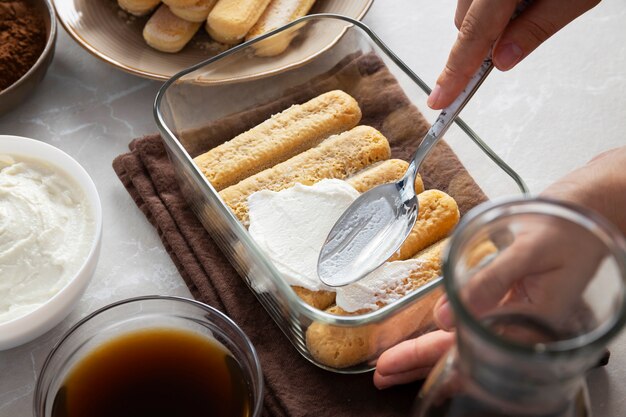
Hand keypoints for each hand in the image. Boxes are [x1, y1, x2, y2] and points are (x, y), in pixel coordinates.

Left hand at [374, 146, 625, 389]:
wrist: (589, 209)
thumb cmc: (568, 227)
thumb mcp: (530, 251)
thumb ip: (490, 282)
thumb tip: (446, 316)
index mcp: (533, 325)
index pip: (471, 354)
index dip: (427, 361)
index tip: (391, 366)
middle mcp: (521, 328)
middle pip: (462, 354)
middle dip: (419, 363)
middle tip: (382, 372)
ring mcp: (513, 317)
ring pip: (463, 341)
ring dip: (427, 350)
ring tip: (393, 362)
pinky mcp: (507, 302)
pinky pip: (472, 322)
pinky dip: (446, 329)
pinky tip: (427, 336)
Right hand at [427, 0, 600, 108]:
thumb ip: (536, 29)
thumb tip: (503, 60)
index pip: (472, 36)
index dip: (455, 72)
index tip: (440, 99)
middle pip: (465, 22)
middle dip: (484, 40)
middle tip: (518, 34)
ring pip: (470, 7)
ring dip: (491, 17)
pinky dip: (493, 1)